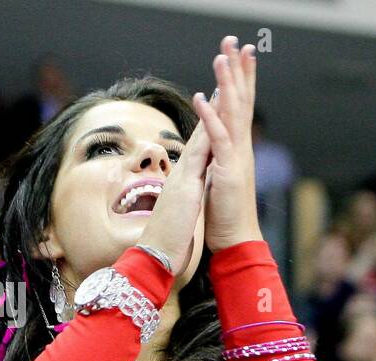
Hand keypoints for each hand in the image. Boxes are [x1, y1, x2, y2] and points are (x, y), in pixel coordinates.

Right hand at [135, 89, 215, 277]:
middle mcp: (181, 176)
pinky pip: (197, 155)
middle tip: (220, 87)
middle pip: (197, 138)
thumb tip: (185, 201)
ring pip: (197, 140)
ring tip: (220, 91)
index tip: (216, 113)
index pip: (197, 153)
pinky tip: (214, 119)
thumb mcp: (178, 217)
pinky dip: (205, 136)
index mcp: (182, 185)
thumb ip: (181, 204)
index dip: (206, 131)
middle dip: (209, 114)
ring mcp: (181, 179)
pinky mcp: (185, 187)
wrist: (155, 258)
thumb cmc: (165, 243)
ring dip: (209, 116)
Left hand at [193, 36, 263, 252]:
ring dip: (226, 84)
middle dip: (238, 70)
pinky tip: (203, 97)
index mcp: (236, 148)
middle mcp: (240, 147)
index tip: (239, 54)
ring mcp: (236, 158)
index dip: (239, 79)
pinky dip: (210, 117)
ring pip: (232, 113)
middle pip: (240, 101)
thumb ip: (217, 156)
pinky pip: (219, 139)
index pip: (238, 106)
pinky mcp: (229, 171)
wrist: (235, 239)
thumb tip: (213, 143)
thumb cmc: (225, 212)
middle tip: (237, 42)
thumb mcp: (218, 177)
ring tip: (222, 57)